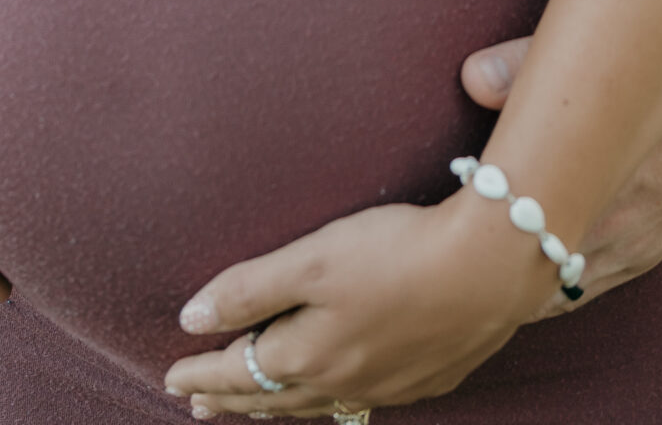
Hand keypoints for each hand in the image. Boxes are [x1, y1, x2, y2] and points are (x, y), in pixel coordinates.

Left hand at [165, 194, 549, 416]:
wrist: (490, 268)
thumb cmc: (397, 253)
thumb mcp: (313, 260)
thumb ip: (250, 288)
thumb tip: (190, 319)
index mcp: (307, 355)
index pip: (238, 370)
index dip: (201, 371)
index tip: (170, 376)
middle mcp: (341, 382)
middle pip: (271, 396)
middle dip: (230, 398)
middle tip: (198, 404)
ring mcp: (385, 386)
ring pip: (316, 405)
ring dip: (277, 406)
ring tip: (255, 407)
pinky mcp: (425, 378)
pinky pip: (361, 400)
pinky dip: (332, 401)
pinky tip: (340, 394)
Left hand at [460, 12, 661, 310]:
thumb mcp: (614, 58)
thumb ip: (533, 66)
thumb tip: (473, 78)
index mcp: (597, 191)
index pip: (518, 237)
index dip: (477, 235)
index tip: (449, 217)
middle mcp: (615, 232)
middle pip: (533, 276)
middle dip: (496, 266)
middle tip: (459, 249)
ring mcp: (637, 246)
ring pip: (564, 287)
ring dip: (528, 279)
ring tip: (491, 264)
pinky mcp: (655, 246)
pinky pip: (597, 282)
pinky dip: (564, 280)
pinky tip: (544, 266)